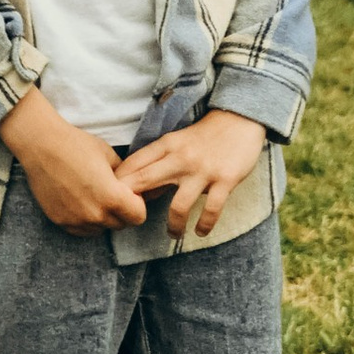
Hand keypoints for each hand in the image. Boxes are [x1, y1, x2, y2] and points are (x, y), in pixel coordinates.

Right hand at [0, 90, 148, 229]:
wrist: (41, 145)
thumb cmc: (76, 145)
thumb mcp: (109, 155)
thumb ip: (124, 176)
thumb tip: (131, 187)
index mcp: (112, 197)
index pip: (138, 216)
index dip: (137, 204)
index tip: (129, 194)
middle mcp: (95, 214)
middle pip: (121, 224)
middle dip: (121, 211)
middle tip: (111, 193)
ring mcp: (76, 220)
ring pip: (100, 229)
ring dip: (102, 217)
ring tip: (93, 196)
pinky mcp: (60, 221)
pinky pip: (81, 229)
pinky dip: (85, 220)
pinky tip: (79, 201)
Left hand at [119, 108, 266, 236]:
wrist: (239, 119)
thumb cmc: (205, 135)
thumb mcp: (177, 142)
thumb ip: (158, 164)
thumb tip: (139, 192)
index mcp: (166, 145)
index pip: (133, 165)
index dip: (119, 184)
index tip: (114, 200)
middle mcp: (180, 157)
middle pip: (144, 181)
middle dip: (132, 203)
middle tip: (132, 220)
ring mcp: (203, 170)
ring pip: (179, 205)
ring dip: (174, 225)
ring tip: (173, 233)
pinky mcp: (224, 180)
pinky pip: (211, 209)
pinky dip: (204, 225)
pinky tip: (200, 231)